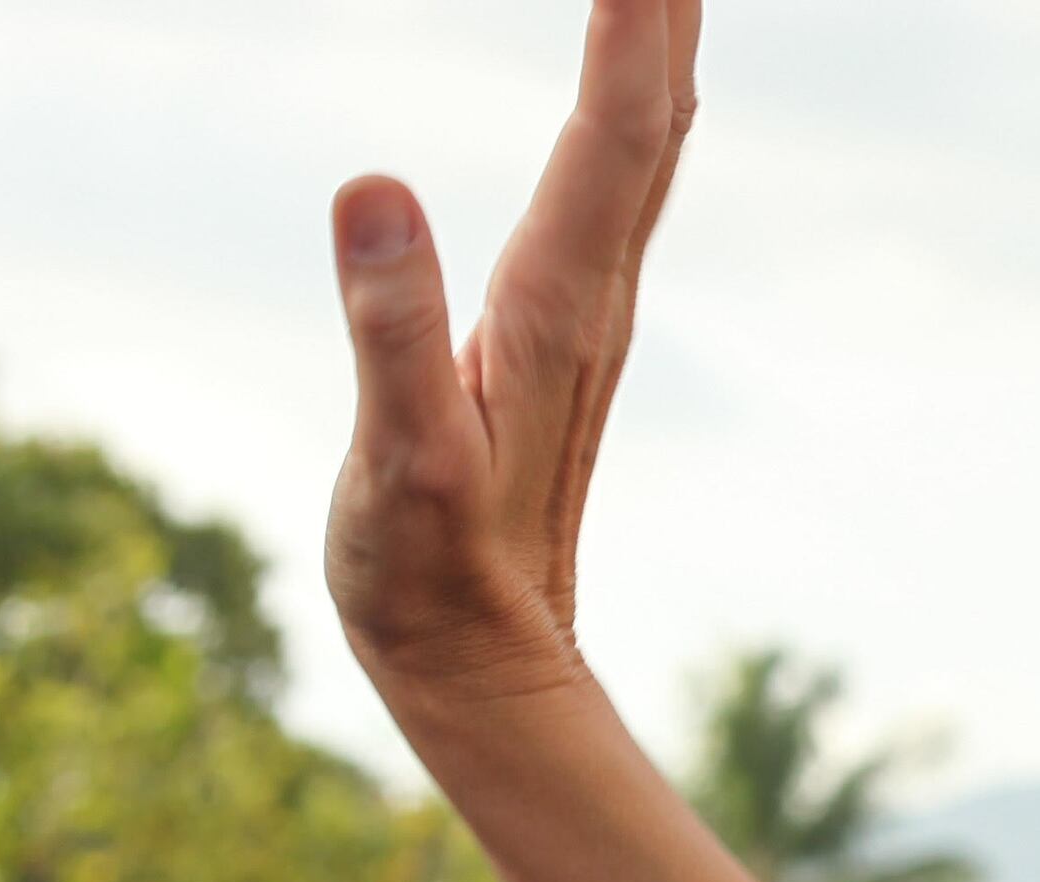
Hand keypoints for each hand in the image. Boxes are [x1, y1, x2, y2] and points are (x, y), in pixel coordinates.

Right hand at [324, 0, 699, 724]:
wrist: (480, 659)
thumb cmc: (429, 570)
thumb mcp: (398, 459)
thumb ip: (389, 333)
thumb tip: (373, 191)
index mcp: (557, 306)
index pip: (616, 135)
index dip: (635, 26)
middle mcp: (591, 291)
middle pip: (654, 117)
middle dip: (666, 8)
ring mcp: (585, 303)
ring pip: (646, 140)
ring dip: (661, 38)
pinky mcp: (562, 318)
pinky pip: (613, 175)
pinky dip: (630, 99)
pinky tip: (635, 72)